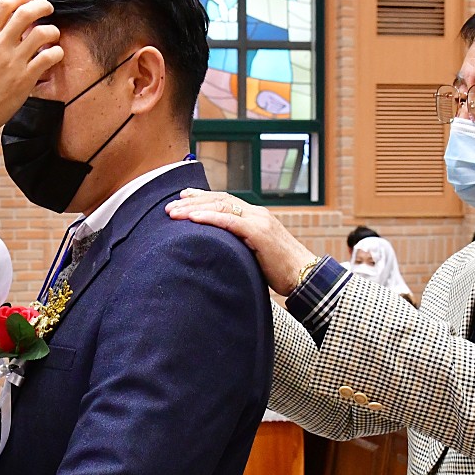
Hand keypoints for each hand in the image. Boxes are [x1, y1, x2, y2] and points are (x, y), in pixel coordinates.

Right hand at [0, 0, 63, 177]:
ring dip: (51, 30)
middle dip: (41, 5)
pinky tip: (54, 54)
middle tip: (47, 8)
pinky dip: (56, 52)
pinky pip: (49, 57)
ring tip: (52, 34)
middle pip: (25, 12)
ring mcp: (13, 62)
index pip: (4, 4)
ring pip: (42, 32)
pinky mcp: (25, 79)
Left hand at [165, 190, 316, 294]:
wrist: (305, 277)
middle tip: (169, 207)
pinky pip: (230, 221)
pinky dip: (209, 218)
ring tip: (174, 213)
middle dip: (191, 201)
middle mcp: (257, 213)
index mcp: (256, 216)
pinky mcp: (259, 232)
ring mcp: (258, 221)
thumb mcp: (256, 253)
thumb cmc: (281, 271)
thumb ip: (240, 246)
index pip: (224, 200)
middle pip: (218, 199)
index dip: (202, 197)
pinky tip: (192, 218)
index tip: (182, 198)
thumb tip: (219, 251)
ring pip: (221, 206)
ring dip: (194, 208)